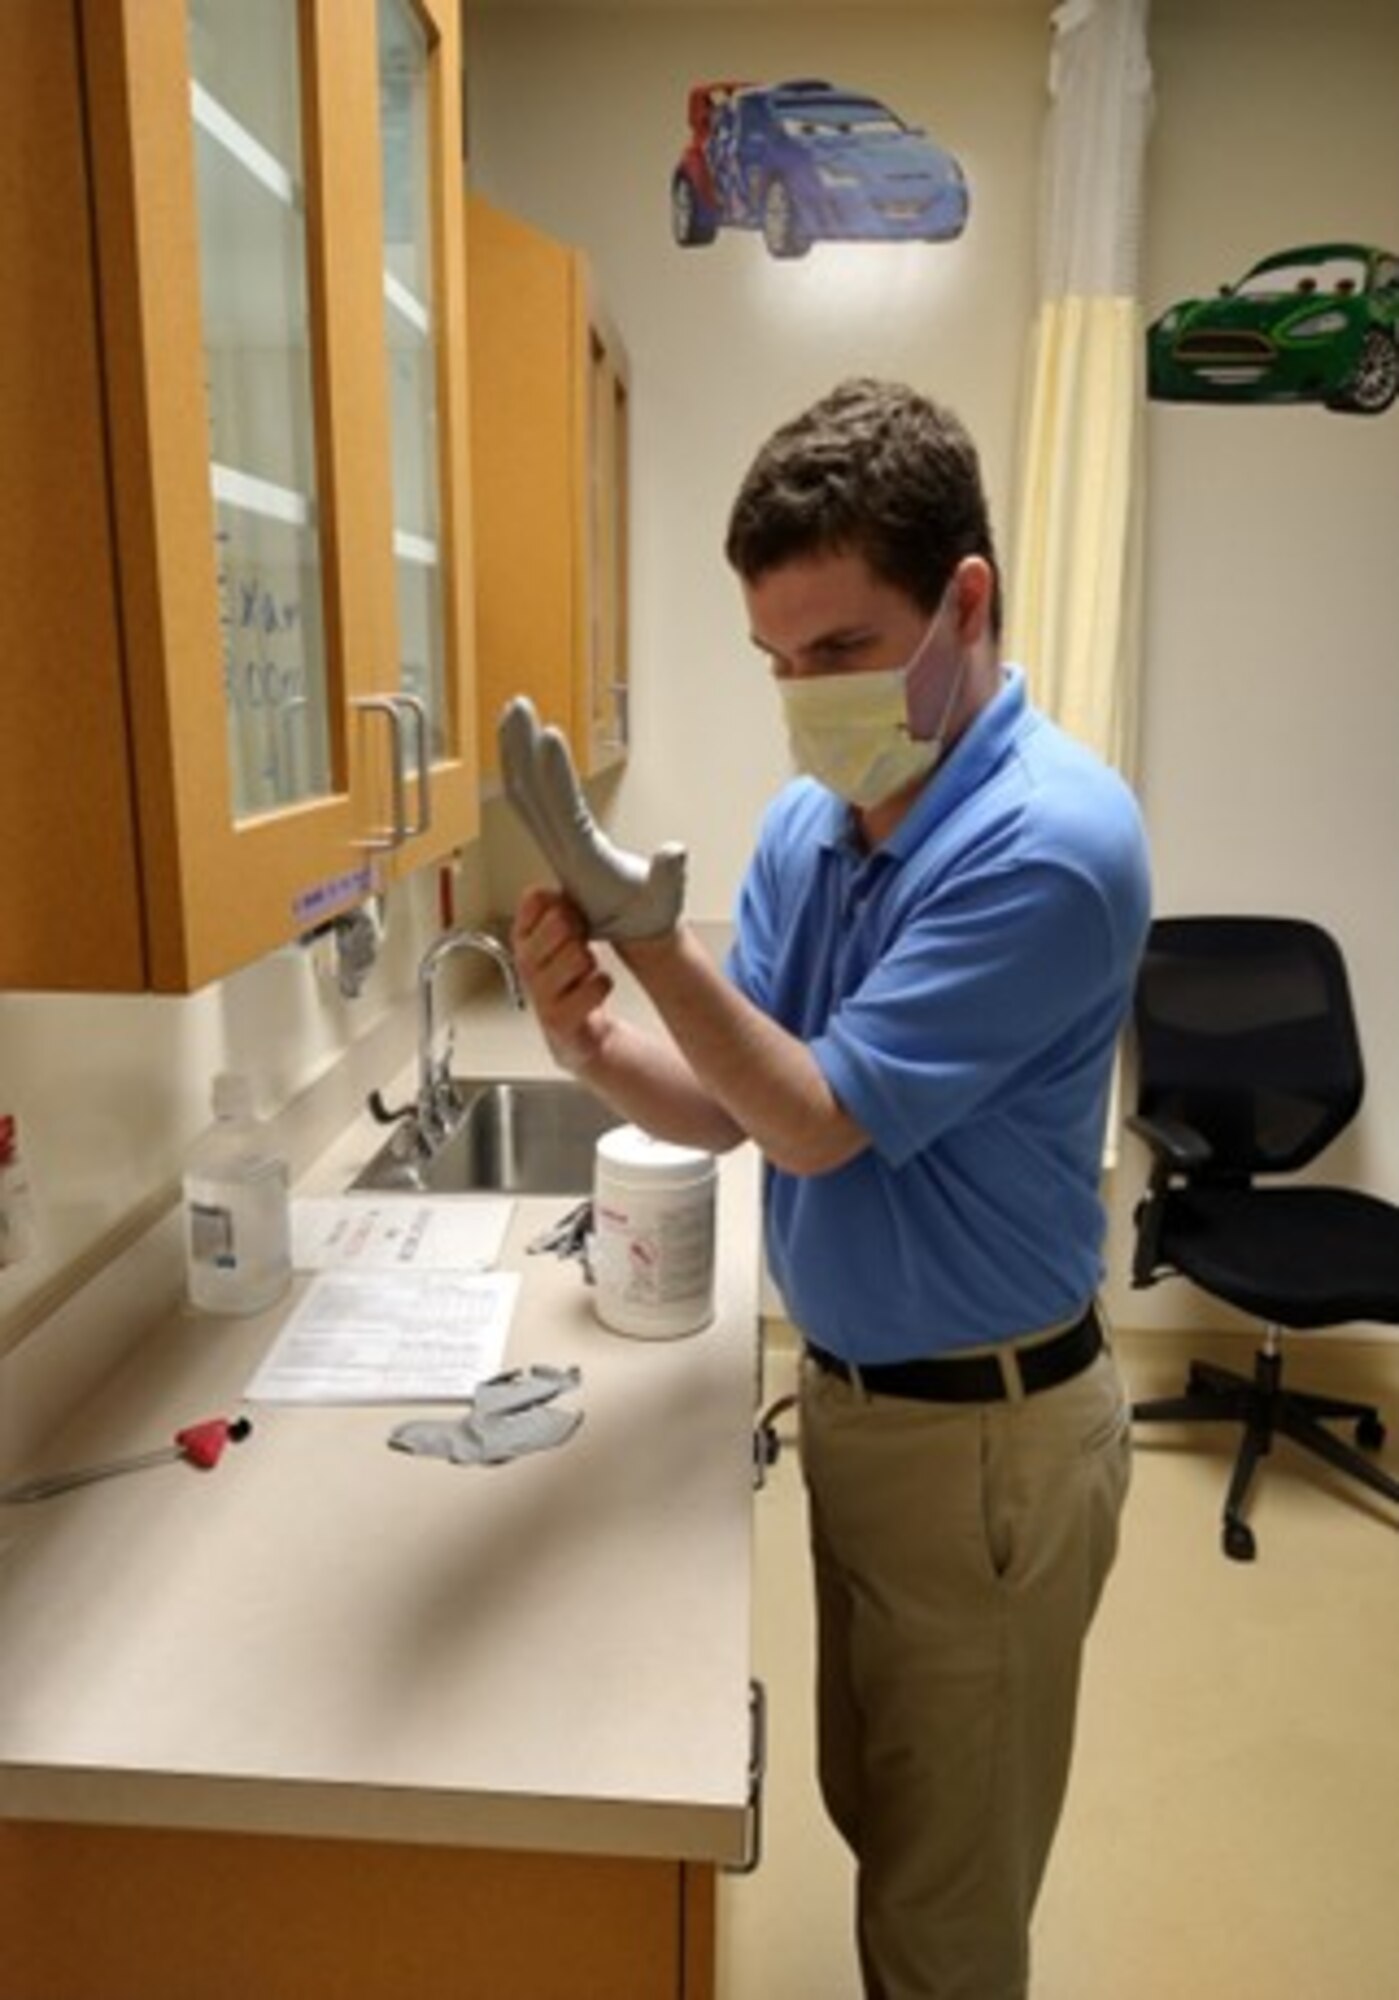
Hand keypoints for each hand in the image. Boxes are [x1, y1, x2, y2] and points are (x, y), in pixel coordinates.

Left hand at [498, 697, 685, 939]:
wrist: (632, 934)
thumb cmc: (648, 915)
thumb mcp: (665, 901)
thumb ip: (669, 878)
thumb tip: (674, 851)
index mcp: (584, 861)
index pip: (564, 811)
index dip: (554, 774)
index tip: (550, 737)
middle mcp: (561, 848)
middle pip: (532, 794)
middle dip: (521, 749)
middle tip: (517, 705)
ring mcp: (555, 842)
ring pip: (525, 793)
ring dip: (514, 752)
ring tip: (512, 710)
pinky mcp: (558, 836)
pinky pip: (532, 799)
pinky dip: (524, 767)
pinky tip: (524, 742)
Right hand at [510, 887, 614, 1074]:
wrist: (578, 1030)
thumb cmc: (571, 975)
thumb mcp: (560, 936)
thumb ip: (557, 906)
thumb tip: (559, 883)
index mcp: (522, 936)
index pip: (536, 899)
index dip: (562, 902)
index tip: (570, 914)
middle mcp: (525, 963)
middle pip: (560, 922)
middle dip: (579, 931)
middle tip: (580, 945)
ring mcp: (539, 993)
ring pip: (579, 955)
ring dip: (591, 963)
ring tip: (583, 973)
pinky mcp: (557, 1019)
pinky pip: (595, 986)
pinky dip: (601, 986)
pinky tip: (591, 991)